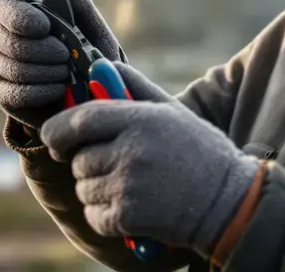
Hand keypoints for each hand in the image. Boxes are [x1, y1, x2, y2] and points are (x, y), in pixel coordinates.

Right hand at [0, 0, 122, 129]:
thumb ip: (83, 9)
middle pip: (8, 40)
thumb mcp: (94, 32)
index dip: (20, 15)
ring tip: (67, 72)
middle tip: (65, 55)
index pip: (3, 4)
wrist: (86, 94)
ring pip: (13, 68)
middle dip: (41, 50)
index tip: (45, 26)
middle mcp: (1, 36)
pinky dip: (42, 91)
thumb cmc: (87, 55)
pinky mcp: (0, 93)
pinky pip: (15, 92)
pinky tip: (59, 89)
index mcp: (19, 11)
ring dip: (46, 71)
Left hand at [39, 74, 259, 256]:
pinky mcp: (129, 217)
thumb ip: (135, 86)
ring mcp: (129, 186)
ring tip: (130, 186)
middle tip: (116, 166)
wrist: (228, 201)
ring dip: (97, 190)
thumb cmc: (199, 151)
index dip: (57, 130)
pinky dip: (104, 216)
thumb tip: (100, 67)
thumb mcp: (171, 110)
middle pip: (78, 159)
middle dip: (89, 164)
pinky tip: (131, 208)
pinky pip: (94, 216)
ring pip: (84, 188)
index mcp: (140, 120)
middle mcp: (131, 151)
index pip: (79, 120)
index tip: (56, 141)